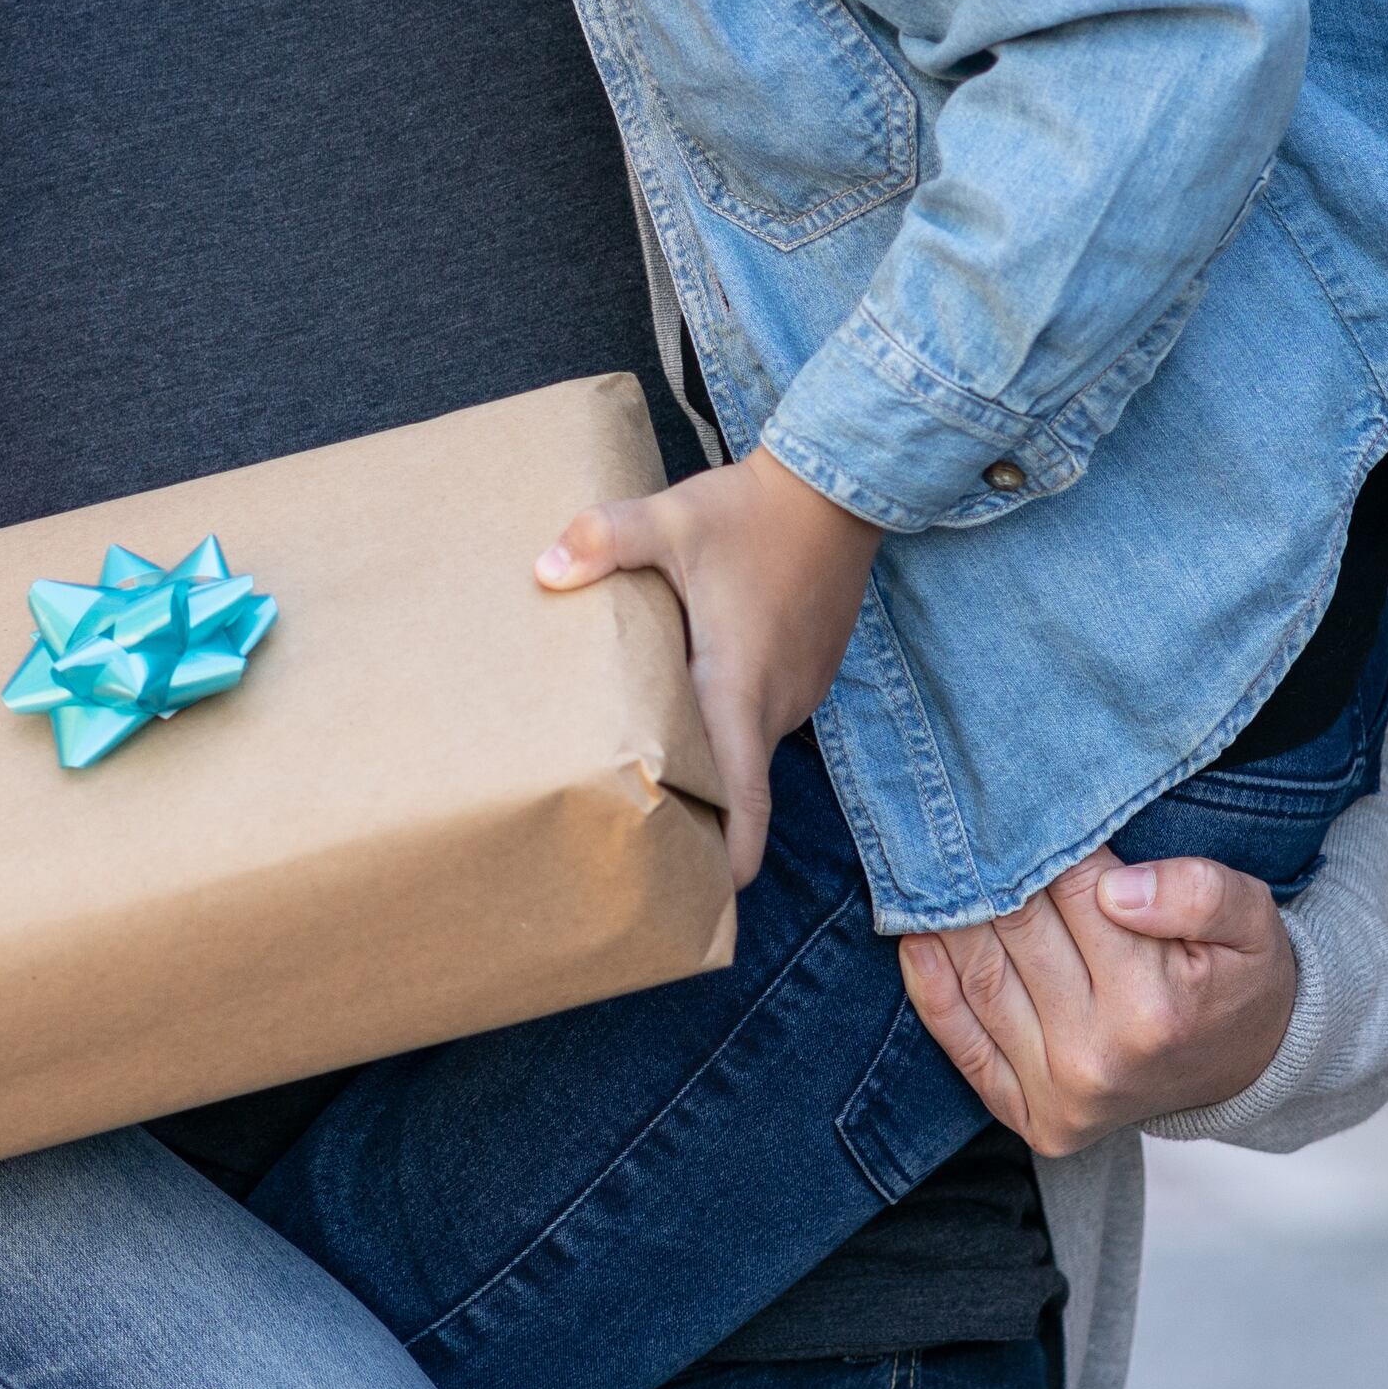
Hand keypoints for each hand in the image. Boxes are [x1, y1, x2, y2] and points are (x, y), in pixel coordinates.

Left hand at [540, 456, 884, 885]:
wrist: (842, 482)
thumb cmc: (754, 510)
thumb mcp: (672, 519)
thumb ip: (607, 541)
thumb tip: (545, 570)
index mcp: (739, 689)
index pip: (744, 803)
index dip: (727, 862)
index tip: (701, 905)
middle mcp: (775, 705)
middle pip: (735, 786)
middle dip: (694, 814)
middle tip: (631, 831)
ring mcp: (798, 690)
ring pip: (744, 748)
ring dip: (707, 759)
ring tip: (646, 758)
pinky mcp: (806, 670)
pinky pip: (759, 716)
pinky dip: (727, 722)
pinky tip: (687, 693)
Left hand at [898, 850, 1298, 1157]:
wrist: (1246, 1067)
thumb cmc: (1240, 978)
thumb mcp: (1253, 920)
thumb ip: (1199, 892)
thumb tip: (1116, 889)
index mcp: (1151, 1004)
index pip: (1070, 888)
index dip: (1044, 836)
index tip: (1019, 798)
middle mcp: (1096, 1055)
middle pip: (1015, 928)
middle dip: (990, 866)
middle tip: (963, 811)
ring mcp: (1058, 1093)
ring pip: (979, 977)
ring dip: (949, 916)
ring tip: (936, 861)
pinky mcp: (1031, 1115)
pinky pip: (962, 1045)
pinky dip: (932, 988)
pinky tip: (917, 938)